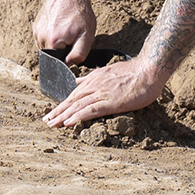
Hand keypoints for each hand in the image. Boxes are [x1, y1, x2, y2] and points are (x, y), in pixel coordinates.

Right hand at [33, 0, 96, 63]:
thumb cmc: (80, 14)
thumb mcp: (86, 35)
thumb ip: (79, 53)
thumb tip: (69, 65)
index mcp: (53, 43)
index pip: (58, 63)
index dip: (67, 58)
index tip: (74, 47)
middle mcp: (41, 38)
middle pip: (51, 56)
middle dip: (62, 51)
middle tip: (71, 37)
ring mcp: (37, 31)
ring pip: (46, 48)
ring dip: (55, 44)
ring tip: (65, 31)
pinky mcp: (36, 26)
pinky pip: (42, 39)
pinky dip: (51, 37)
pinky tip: (59, 28)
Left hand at [42, 55, 168, 128]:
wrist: (148, 70)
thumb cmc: (132, 72)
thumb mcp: (107, 71)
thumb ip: (92, 78)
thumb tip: (79, 82)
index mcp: (93, 80)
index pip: (73, 94)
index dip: (61, 104)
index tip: (52, 113)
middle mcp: (94, 86)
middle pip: (72, 100)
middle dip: (58, 111)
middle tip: (46, 121)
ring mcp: (102, 94)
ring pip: (78, 106)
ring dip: (63, 116)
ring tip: (52, 124)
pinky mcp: (111, 102)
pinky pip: (91, 110)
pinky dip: (78, 116)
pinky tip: (69, 123)